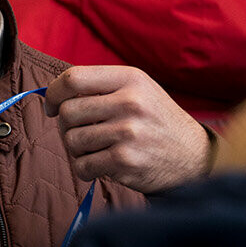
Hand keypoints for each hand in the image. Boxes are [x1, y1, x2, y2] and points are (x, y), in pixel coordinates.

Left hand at [44, 65, 210, 193]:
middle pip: (67, 111)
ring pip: (71, 140)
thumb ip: (100, 86)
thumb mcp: (137, 90)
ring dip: (77, 149)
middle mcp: (130, 102)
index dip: (53, 93)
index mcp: (130, 78)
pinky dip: (85, 168)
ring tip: (97, 148)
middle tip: (81, 131)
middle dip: (66, 125)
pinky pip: (82, 165)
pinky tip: (102, 165)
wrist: (193, 156)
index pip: (73, 78)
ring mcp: (128, 132)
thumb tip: (52, 96)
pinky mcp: (125, 161)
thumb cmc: (155, 121)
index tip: (52, 106)